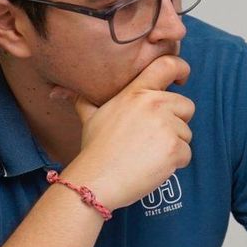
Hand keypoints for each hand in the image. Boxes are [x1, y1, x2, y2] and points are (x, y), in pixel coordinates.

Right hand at [60, 56, 194, 208]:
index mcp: (136, 93)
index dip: (181, 69)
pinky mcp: (175, 148)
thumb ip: (86, 101)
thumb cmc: (95, 150)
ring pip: (186, 133)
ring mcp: (166, 126)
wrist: (96, 180)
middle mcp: (154, 105)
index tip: (182, 78)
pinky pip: (187, 154)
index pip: (167, 66)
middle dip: (176, 122)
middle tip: (151, 139)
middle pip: (186, 106)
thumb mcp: (89, 117)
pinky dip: (175, 164)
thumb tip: (60, 91)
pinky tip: (153, 166)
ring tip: (147, 154)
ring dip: (174, 146)